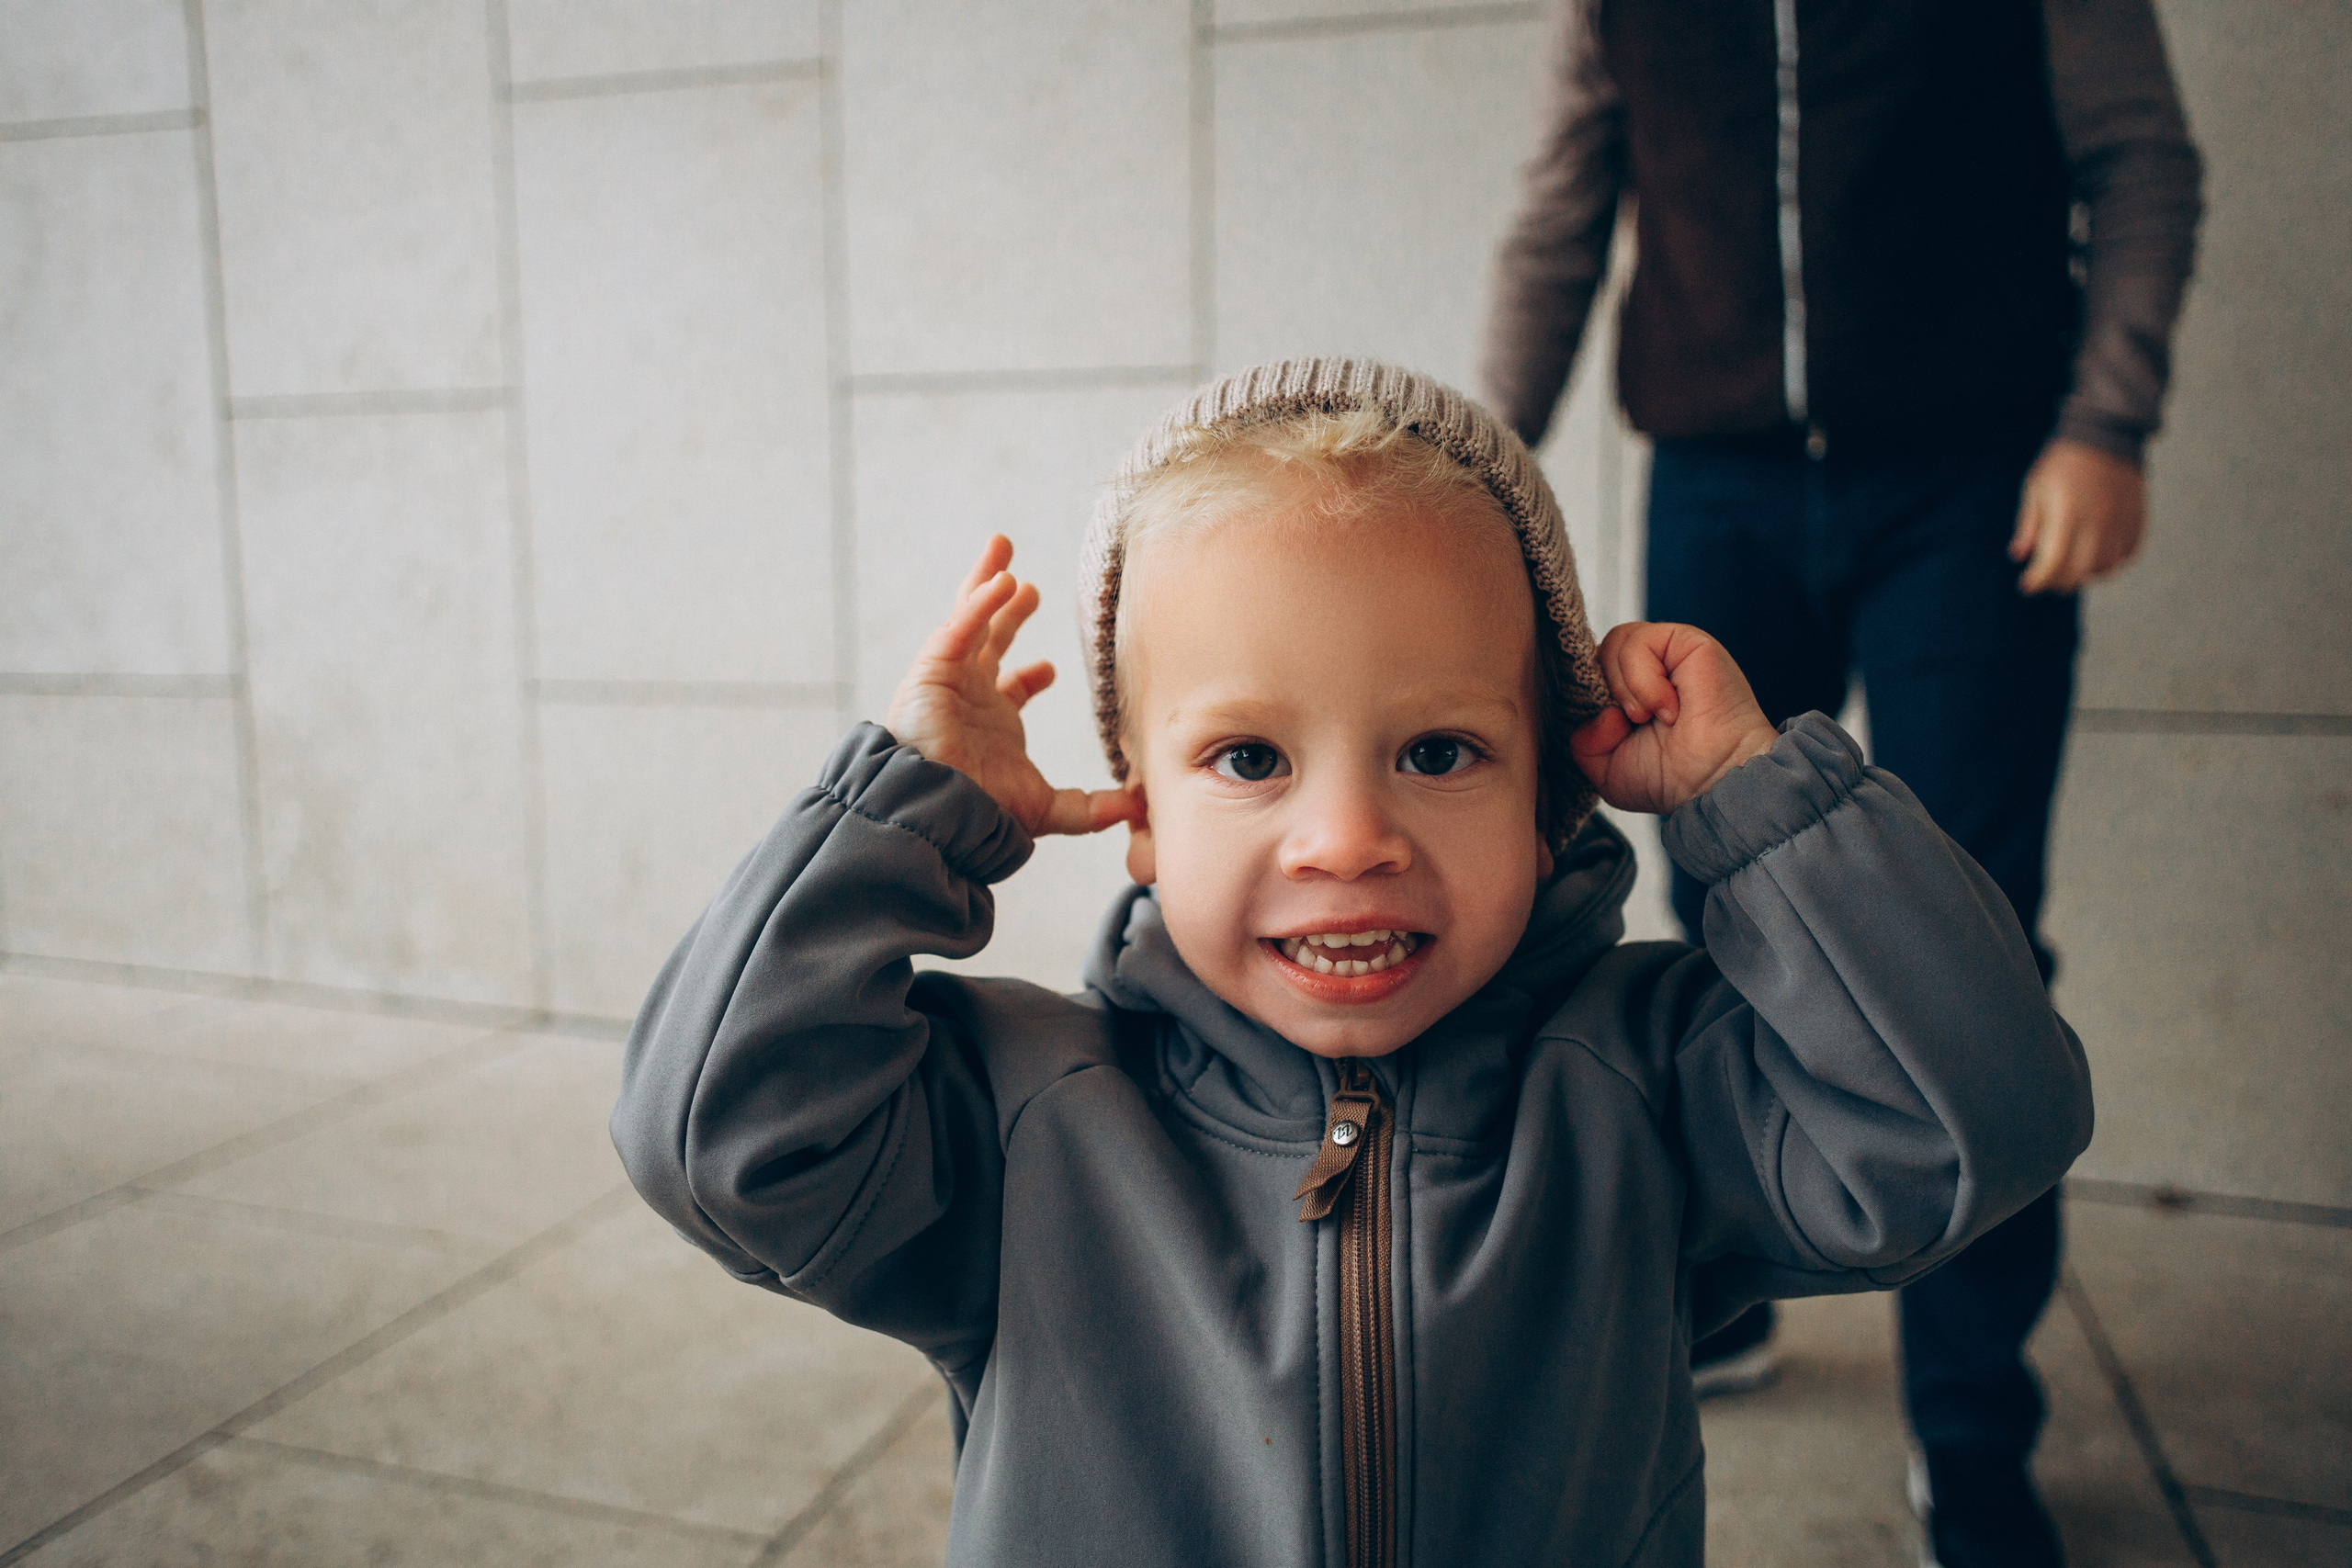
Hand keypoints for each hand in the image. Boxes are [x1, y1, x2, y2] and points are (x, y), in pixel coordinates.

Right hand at [887, 536, 1138, 837]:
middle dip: (1006, 608)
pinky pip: (958, 625)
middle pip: (988, 637)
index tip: (1050, 670)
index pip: (1010, 689)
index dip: (1031, 677)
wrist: (944, 813)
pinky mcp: (931, 669)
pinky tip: (1004, 580)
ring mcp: (948, 679)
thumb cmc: (984, 814)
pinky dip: (979, 601)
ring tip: (1003, 545)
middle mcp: (968, 695)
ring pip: (967, 616)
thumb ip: (1091, 808)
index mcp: (991, 723)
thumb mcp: (1047, 809)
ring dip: (986, 579)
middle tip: (1027, 585)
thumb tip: (1138, 807)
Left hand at [1569, 623, 1777, 815]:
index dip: (1585, 694)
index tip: (1605, 728)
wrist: (1713, 785)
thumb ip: (1583, 738)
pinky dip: (1644, 681)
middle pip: (1597, 650)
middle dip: (1603, 693)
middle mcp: (1650, 666)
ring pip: (1615, 641)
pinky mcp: (1688, 642)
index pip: (1588, 668)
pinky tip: (1668, 708)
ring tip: (1649, 718)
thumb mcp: (1605, 768)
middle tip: (1630, 724)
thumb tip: (1600, 710)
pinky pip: (1640, 642)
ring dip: (1624, 688)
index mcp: (1630, 690)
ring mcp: (1669, 652)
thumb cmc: (1671, 779)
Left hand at [2011, 438, 2146, 594]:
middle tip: (2047, 579)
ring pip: (2106, 568)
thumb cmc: (2063, 462)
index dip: (2038, 580)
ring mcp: (2121, 521)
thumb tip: (2019, 555)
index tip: (2026, 585)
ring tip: (2070, 568)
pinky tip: (2095, 556)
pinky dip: (2110, 563)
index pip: (2053, 563)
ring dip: (2085, 575)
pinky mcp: (2137, 518)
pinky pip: (2127, 554)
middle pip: (2080, 572)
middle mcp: (2098, 521)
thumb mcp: (2035, 489)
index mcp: (2068, 513)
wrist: (2105, 434)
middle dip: (2059, 582)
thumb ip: (2028, 524)